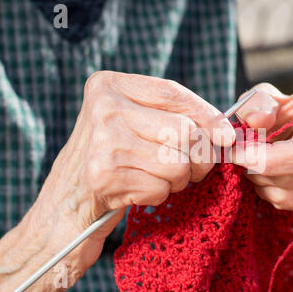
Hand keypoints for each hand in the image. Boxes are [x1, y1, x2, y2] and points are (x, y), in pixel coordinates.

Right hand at [0, 71, 233, 291]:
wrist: (65, 206)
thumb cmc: (111, 161)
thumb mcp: (136, 126)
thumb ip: (174, 118)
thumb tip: (225, 133)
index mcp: (109, 85)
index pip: (173, 93)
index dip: (207, 116)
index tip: (226, 137)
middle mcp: (103, 107)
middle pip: (183, 131)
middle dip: (198, 158)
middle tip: (191, 170)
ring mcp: (101, 141)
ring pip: (177, 162)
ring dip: (178, 180)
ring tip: (157, 178)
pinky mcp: (103, 175)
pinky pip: (160, 187)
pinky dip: (158, 195)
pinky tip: (137, 191)